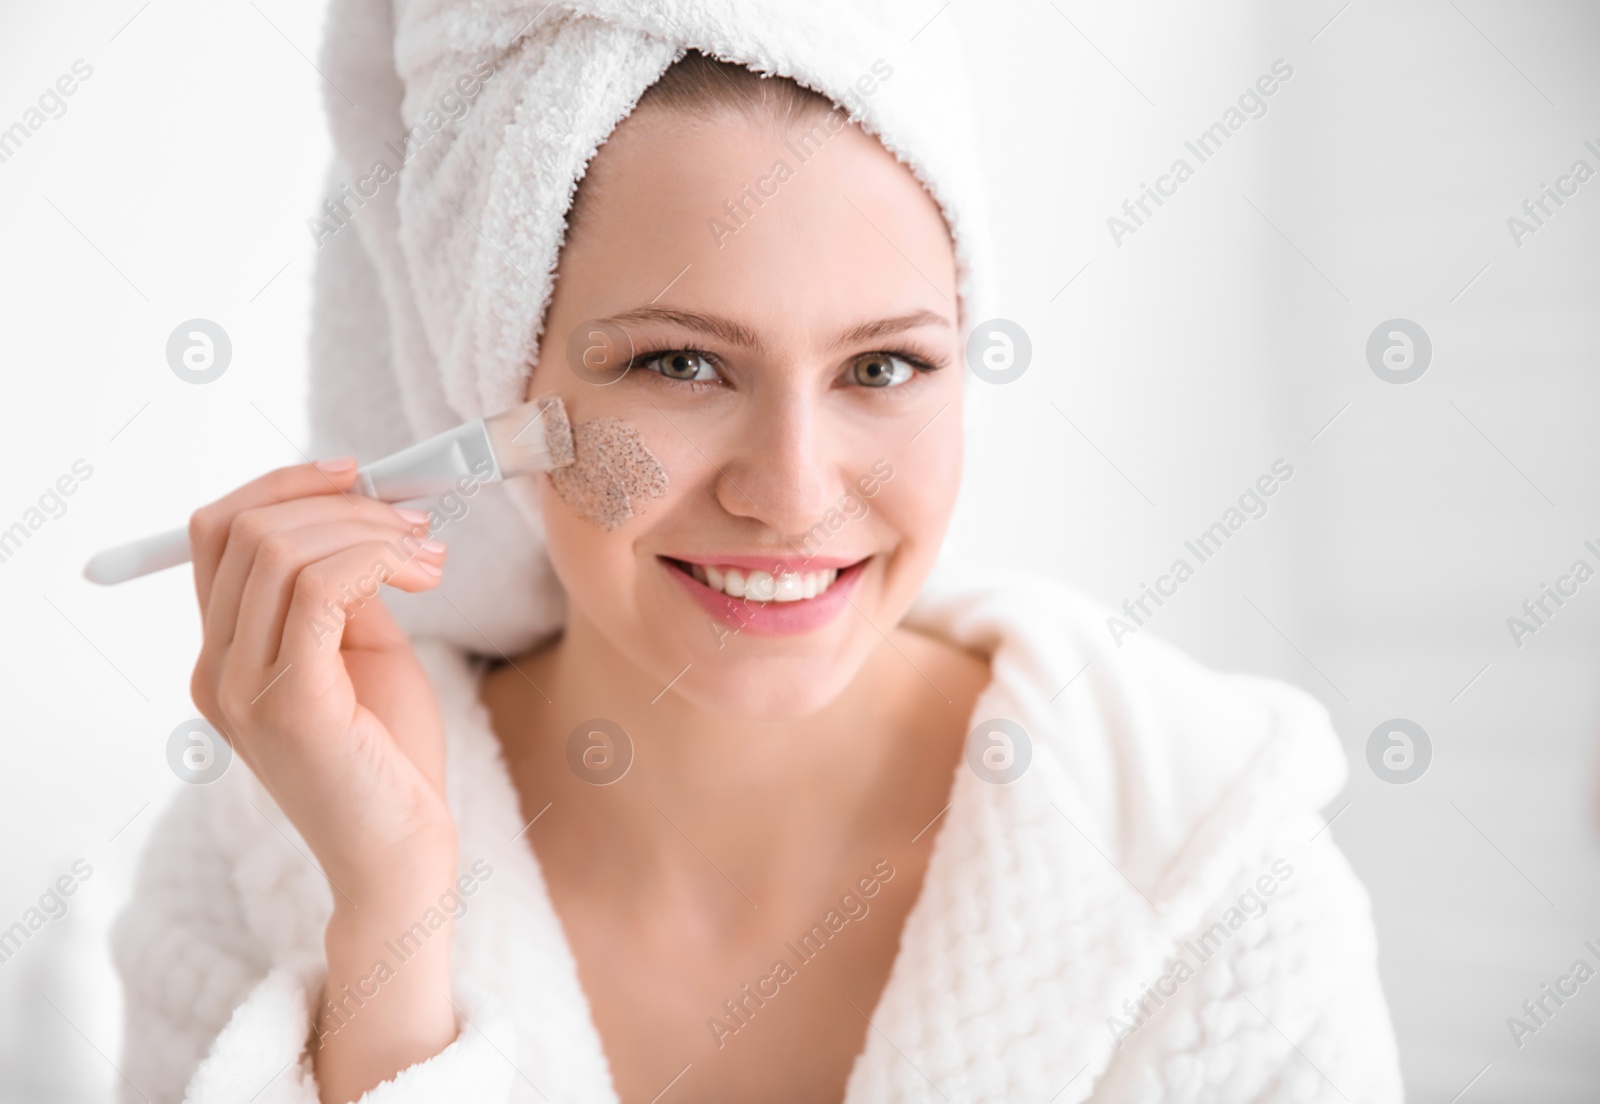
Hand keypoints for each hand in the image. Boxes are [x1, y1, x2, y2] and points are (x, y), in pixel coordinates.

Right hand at [187, 457, 456, 907]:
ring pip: (278, 549)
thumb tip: (362, 518)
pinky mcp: (288, 704)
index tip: (360, 477)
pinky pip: (316, 589)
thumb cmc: (391, 760)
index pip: (219, 534)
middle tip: (414, 521)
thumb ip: (346, 590)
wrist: (402, 858)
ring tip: (429, 555)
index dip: (286, 486)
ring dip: (369, 530)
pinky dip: (374, 558)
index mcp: (223, 656)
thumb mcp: (366, 654)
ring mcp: (241, 689)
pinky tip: (421, 576)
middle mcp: (214, 671)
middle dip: (336, 501)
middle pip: (241, 529)